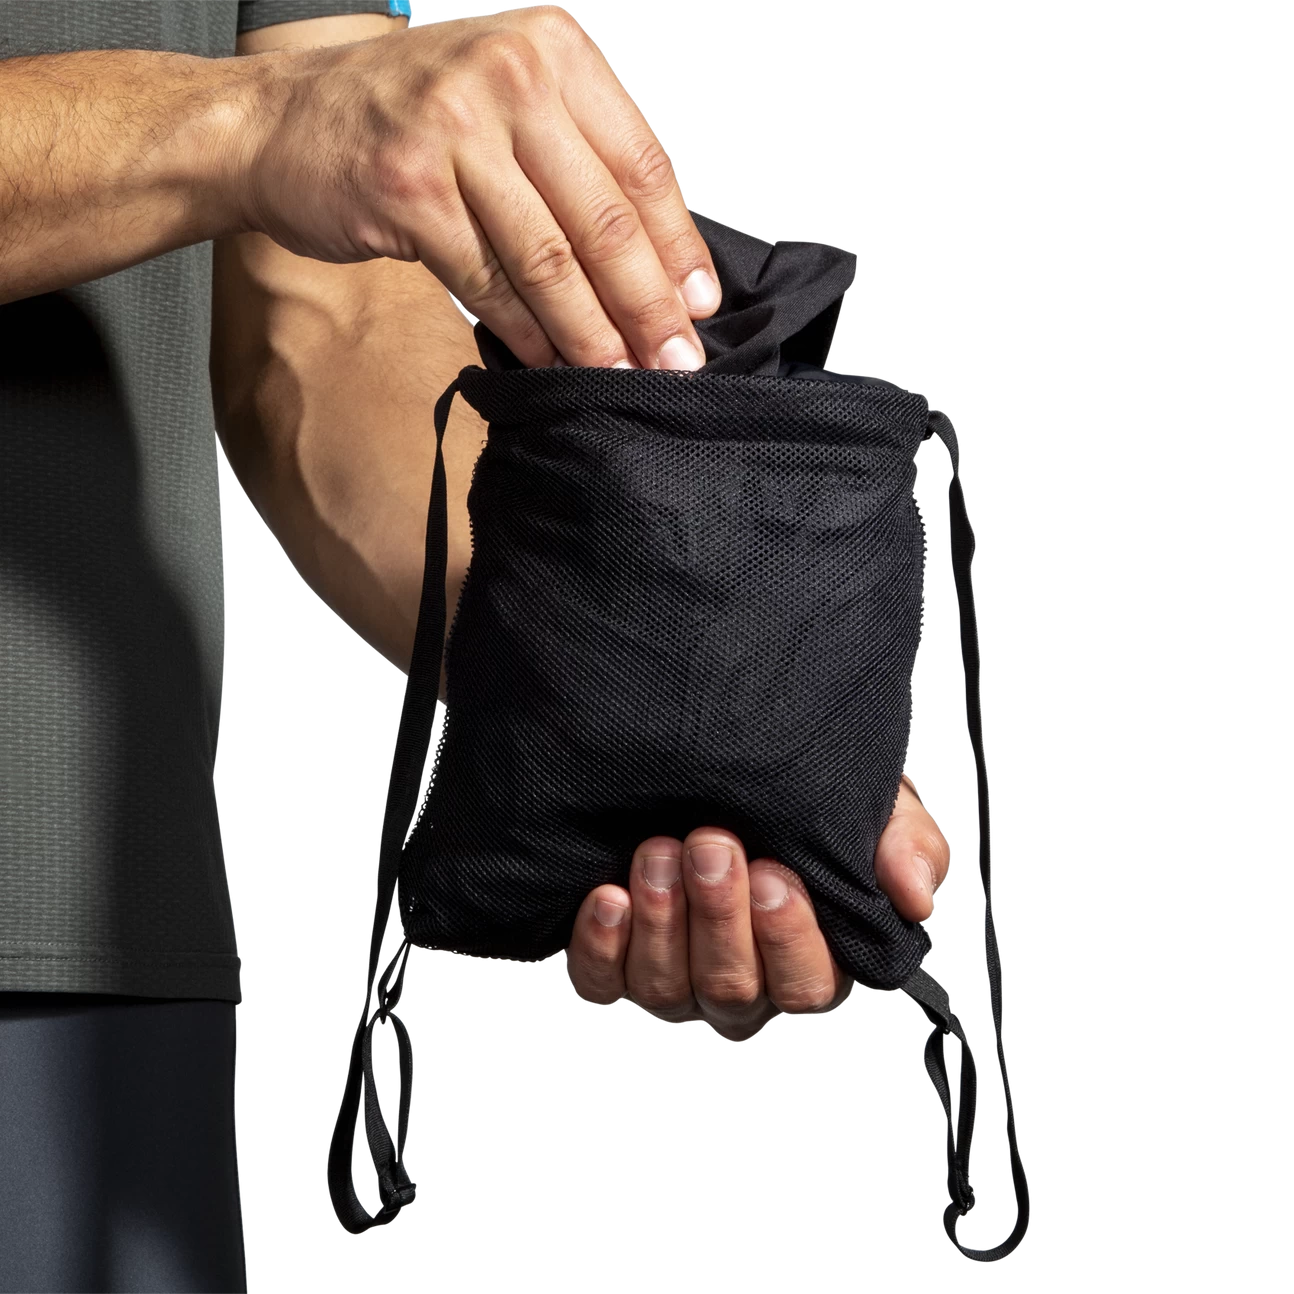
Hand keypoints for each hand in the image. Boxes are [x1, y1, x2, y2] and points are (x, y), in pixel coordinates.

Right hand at [242, 6, 719, 369]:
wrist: (276, 122)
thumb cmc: (398, 118)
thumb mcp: (503, 104)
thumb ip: (575, 162)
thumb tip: (654, 263)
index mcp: (550, 50)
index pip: (642, 163)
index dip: (677, 245)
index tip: (698, 304)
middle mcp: (508, 78)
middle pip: (604, 217)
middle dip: (648, 304)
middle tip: (675, 360)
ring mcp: (455, 132)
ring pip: (551, 259)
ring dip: (593, 332)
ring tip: (622, 374)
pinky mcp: (411, 192)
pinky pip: (490, 283)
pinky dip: (528, 335)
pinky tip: (552, 363)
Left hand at [566, 777, 951, 1040]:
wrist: (724, 753)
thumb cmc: (807, 788)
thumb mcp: (876, 801)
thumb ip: (908, 844)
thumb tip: (914, 897)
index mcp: (814, 956)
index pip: (808, 986)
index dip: (788, 939)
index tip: (774, 873)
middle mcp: (742, 980)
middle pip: (733, 990)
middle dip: (719, 918)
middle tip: (710, 846)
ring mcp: (675, 976)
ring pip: (666, 990)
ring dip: (662, 922)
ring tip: (657, 852)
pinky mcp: (614, 961)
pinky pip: (601, 982)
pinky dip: (601, 947)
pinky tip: (609, 898)